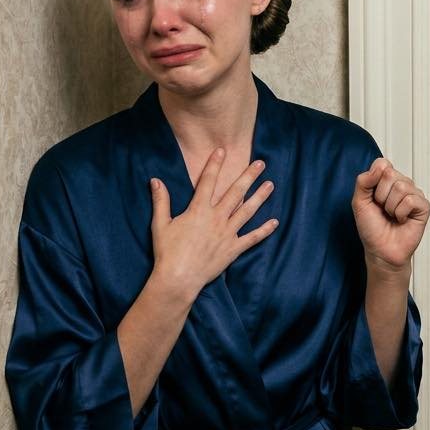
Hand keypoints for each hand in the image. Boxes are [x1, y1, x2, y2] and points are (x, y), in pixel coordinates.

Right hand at [150, 150, 277, 299]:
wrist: (178, 278)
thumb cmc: (167, 252)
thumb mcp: (160, 224)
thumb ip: (161, 201)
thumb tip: (155, 180)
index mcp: (198, 210)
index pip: (208, 181)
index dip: (214, 164)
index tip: (222, 150)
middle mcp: (216, 218)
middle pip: (235, 192)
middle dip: (248, 176)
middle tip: (260, 163)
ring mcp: (227, 233)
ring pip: (247, 211)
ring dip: (260, 197)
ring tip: (270, 184)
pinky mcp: (233, 249)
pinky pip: (252, 238)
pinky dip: (264, 230)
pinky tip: (275, 222)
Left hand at [352, 158, 429, 270]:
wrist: (380, 251)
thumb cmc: (371, 228)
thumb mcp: (359, 202)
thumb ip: (364, 181)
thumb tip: (380, 166)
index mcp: (387, 181)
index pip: (382, 164)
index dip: (374, 181)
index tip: (372, 198)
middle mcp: (402, 184)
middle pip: (390, 174)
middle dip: (381, 195)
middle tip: (383, 209)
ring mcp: (414, 195)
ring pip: (401, 187)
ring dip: (390, 206)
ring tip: (392, 216)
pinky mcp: (423, 207)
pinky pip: (411, 200)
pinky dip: (401, 213)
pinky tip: (402, 220)